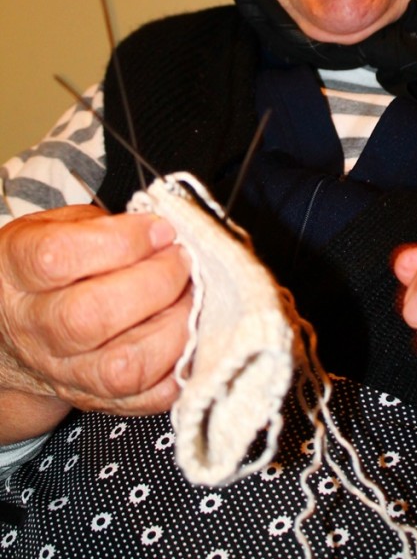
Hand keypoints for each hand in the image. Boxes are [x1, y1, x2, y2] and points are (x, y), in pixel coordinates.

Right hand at [0, 205, 191, 435]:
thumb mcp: (59, 227)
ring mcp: (63, 371)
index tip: (161, 230)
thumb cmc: (49, 267)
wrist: (15, 330)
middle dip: (155, 283)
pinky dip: (180, 367)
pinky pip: (146, 399)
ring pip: (121, 367)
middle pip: (90, 317)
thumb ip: (103, 225)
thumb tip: (160, 232)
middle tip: (182, 260)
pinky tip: (190, 335)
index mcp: (18, 270)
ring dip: (174, 327)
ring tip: (192, 296)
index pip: (58, 258)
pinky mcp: (95, 399)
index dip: (122, 241)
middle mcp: (34, 327)